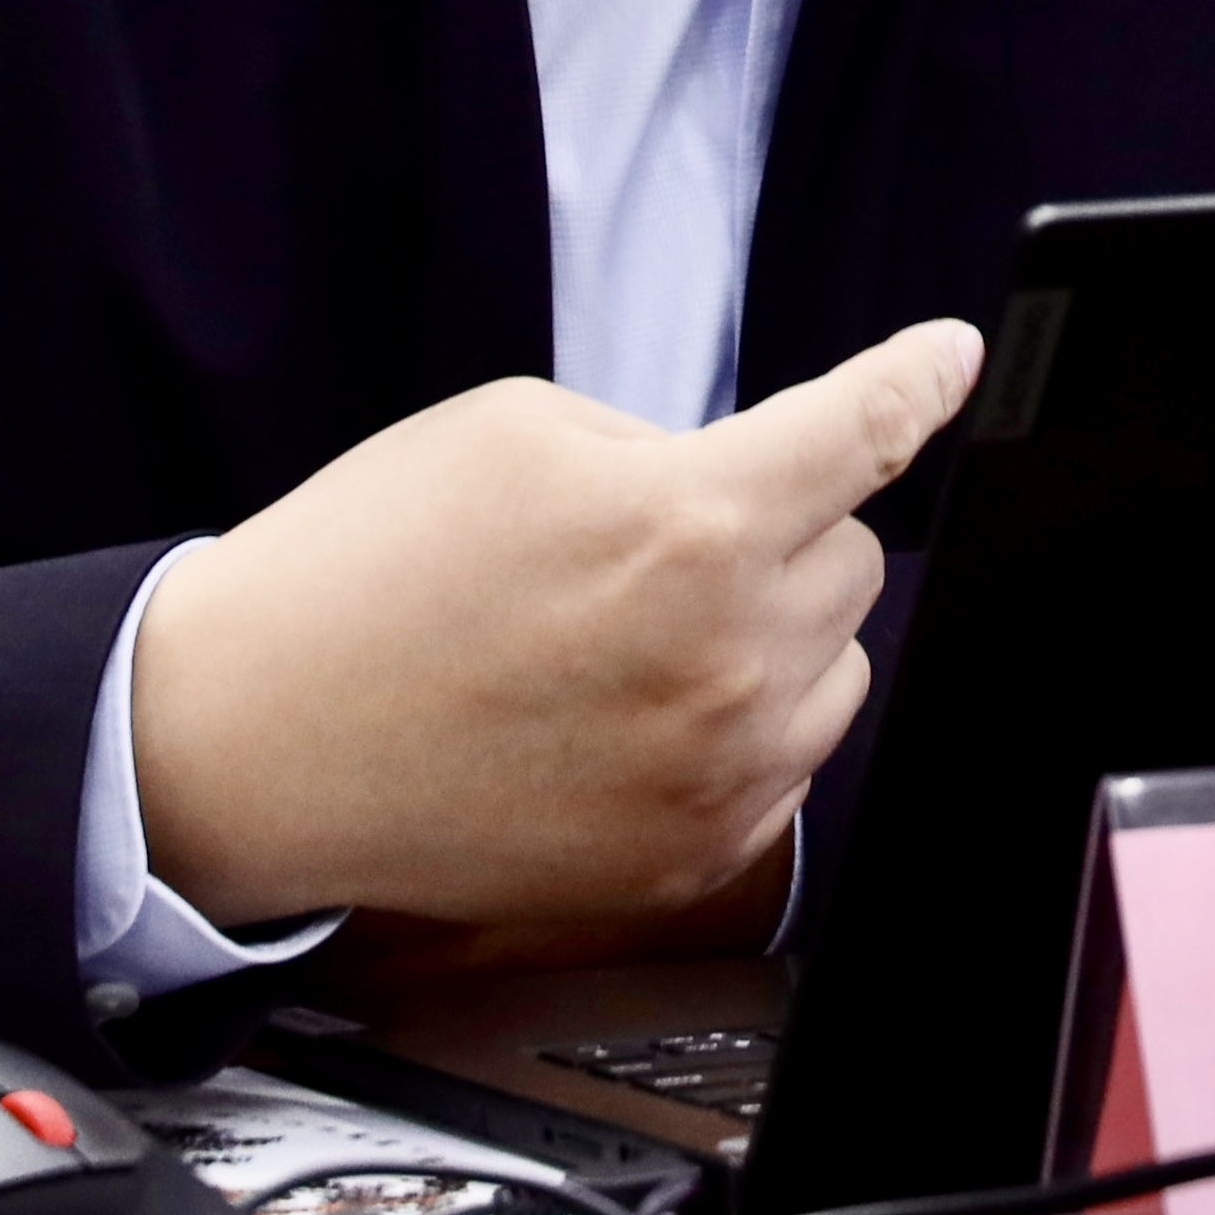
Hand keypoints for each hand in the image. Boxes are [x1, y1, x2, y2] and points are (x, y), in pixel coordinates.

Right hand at [125, 321, 983, 930]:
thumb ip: (665, 445)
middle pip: (851, 559)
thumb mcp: (518, 430)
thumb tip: (753, 480)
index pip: (863, 434)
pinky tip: (616, 714)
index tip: (954, 356)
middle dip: (778, 532)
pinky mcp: (692, 858)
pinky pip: (783, 765)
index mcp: (690, 526)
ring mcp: (718, 775)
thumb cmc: (371, 566)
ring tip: (623, 638)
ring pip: (832, 668)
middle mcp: (729, 660)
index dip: (919, 381)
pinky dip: (730, 727)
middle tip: (649, 544)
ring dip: (766, 636)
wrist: (259, 740)